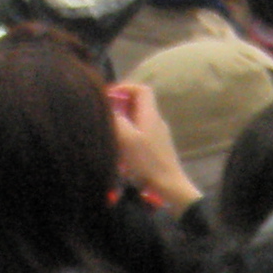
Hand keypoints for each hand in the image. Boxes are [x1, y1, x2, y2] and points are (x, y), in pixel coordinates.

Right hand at [109, 80, 197, 209]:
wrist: (168, 184)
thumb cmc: (147, 161)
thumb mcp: (127, 139)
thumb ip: (117, 120)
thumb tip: (108, 106)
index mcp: (150, 114)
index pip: (141, 90)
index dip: (125, 88)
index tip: (108, 96)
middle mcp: (156, 121)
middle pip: (139, 103)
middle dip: (120, 105)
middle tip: (104, 114)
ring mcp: (157, 134)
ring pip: (138, 119)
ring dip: (123, 121)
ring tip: (108, 131)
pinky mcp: (156, 147)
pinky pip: (139, 132)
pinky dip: (127, 134)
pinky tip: (118, 148)